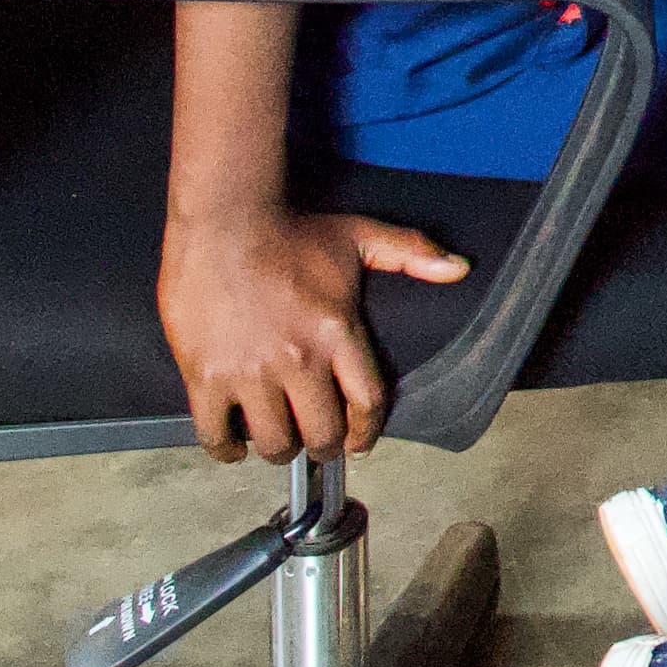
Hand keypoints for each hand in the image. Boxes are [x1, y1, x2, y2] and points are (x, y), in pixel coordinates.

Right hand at [159, 208, 467, 463]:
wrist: (223, 217)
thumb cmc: (289, 230)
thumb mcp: (359, 236)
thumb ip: (411, 253)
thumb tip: (460, 267)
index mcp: (338, 332)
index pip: (367, 403)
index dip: (365, 433)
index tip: (358, 442)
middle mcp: (298, 359)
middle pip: (321, 435)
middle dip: (323, 446)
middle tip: (316, 442)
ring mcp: (251, 371)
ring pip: (273, 443)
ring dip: (279, 449)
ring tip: (278, 441)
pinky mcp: (207, 375)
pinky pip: (215, 434)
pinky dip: (226, 448)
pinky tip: (232, 444)